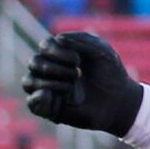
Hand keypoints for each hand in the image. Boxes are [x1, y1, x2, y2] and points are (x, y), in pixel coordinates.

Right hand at [25, 31, 144, 138]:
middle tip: (77, 73)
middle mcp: (50, 71)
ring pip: (28, 82)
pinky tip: (54, 96)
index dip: (56, 50)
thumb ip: (80, 40)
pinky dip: (39, 98)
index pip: (44, 46)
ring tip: (72, 86)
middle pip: (34, 62)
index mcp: (60, 54)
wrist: (121, 100)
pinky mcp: (50, 109)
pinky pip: (32, 103)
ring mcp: (49, 90)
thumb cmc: (111, 74)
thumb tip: (57, 39)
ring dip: (50, 82)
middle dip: (54, 66)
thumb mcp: (101, 50)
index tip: (78, 60)